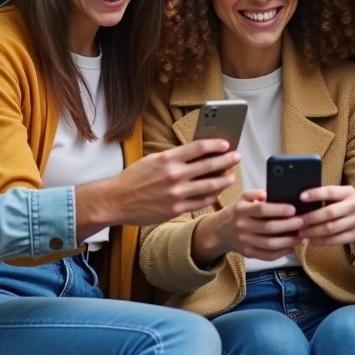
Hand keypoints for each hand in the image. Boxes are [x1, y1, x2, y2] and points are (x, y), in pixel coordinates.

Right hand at [78, 140, 237, 229]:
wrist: (117, 200)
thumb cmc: (133, 178)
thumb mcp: (152, 160)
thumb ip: (174, 157)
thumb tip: (195, 153)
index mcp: (168, 159)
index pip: (199, 148)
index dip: (216, 145)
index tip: (226, 144)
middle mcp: (175, 175)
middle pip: (209, 166)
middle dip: (226, 161)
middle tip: (237, 157)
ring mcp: (177, 194)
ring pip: (209, 186)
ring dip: (223, 180)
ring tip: (231, 177)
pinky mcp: (176, 209)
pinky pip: (201, 202)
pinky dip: (211, 196)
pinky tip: (216, 192)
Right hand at [197, 190, 304, 263]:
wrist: (221, 230)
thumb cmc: (239, 211)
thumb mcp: (243, 198)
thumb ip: (256, 194)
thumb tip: (271, 194)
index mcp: (242, 210)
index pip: (261, 210)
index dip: (278, 210)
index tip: (293, 209)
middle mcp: (242, 226)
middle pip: (268, 228)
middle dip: (288, 225)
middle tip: (303, 222)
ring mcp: (245, 241)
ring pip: (269, 244)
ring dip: (288, 241)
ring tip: (301, 236)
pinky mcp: (248, 253)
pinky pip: (267, 255)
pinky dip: (281, 252)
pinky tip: (292, 247)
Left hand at [297, 185, 354, 257]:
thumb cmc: (352, 204)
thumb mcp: (345, 195)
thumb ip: (329, 196)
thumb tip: (302, 200)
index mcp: (348, 192)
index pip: (330, 192)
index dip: (315, 194)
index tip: (301, 197)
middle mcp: (354, 205)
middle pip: (329, 213)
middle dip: (310, 218)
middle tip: (296, 222)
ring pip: (331, 229)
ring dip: (313, 232)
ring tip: (301, 233)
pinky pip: (337, 240)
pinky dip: (322, 242)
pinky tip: (312, 241)